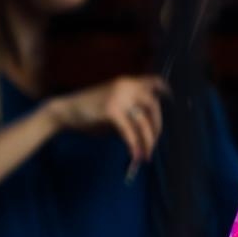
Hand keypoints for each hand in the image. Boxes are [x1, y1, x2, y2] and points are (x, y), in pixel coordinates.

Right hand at [43, 75, 165, 167]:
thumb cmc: (89, 111)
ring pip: (143, 121)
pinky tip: (134, 155)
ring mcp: (118, 97)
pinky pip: (129, 131)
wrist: (65, 111)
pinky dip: (133, 145)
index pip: (152, 81)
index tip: (172, 101)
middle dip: (157, 127)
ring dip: (147, 141)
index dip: (165, 90)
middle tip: (155, 143)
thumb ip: (130, 110)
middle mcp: (125, 87)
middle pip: (153, 105)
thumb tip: (148, 128)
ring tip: (146, 155)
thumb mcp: (113, 105)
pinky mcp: (111, 111)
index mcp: (126, 83)